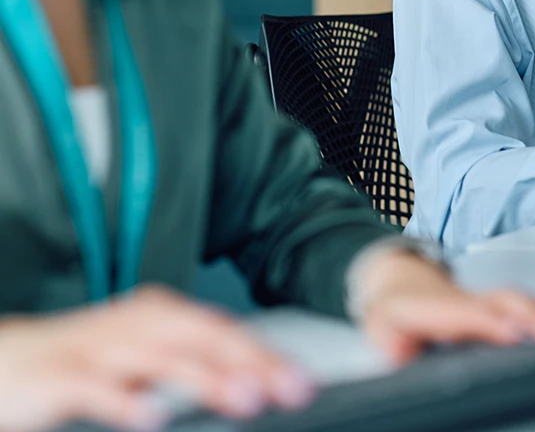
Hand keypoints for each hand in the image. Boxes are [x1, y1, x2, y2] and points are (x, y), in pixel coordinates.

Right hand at [0, 286, 315, 431]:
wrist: (1, 360)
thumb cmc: (79, 365)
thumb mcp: (141, 361)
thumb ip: (187, 367)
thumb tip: (249, 383)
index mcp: (159, 316)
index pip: (223, 332)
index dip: (265, 355)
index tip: (303, 382)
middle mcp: (136, 324)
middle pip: (203, 338)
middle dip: (251, 363)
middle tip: (292, 390)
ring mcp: (99, 348)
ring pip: (161, 358)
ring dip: (206, 379)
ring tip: (247, 399)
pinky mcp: (61, 377)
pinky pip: (98, 388)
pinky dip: (127, 402)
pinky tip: (155, 418)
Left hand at [356, 251, 534, 363]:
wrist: (398, 281)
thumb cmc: (393, 312)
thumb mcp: (380, 330)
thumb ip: (390, 344)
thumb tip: (400, 352)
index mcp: (435, 307)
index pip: (466, 314)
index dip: (490, 322)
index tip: (513, 332)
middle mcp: (467, 298)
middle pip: (503, 304)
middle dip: (531, 316)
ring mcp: (485, 298)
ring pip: (522, 302)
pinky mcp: (500, 304)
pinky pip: (531, 306)